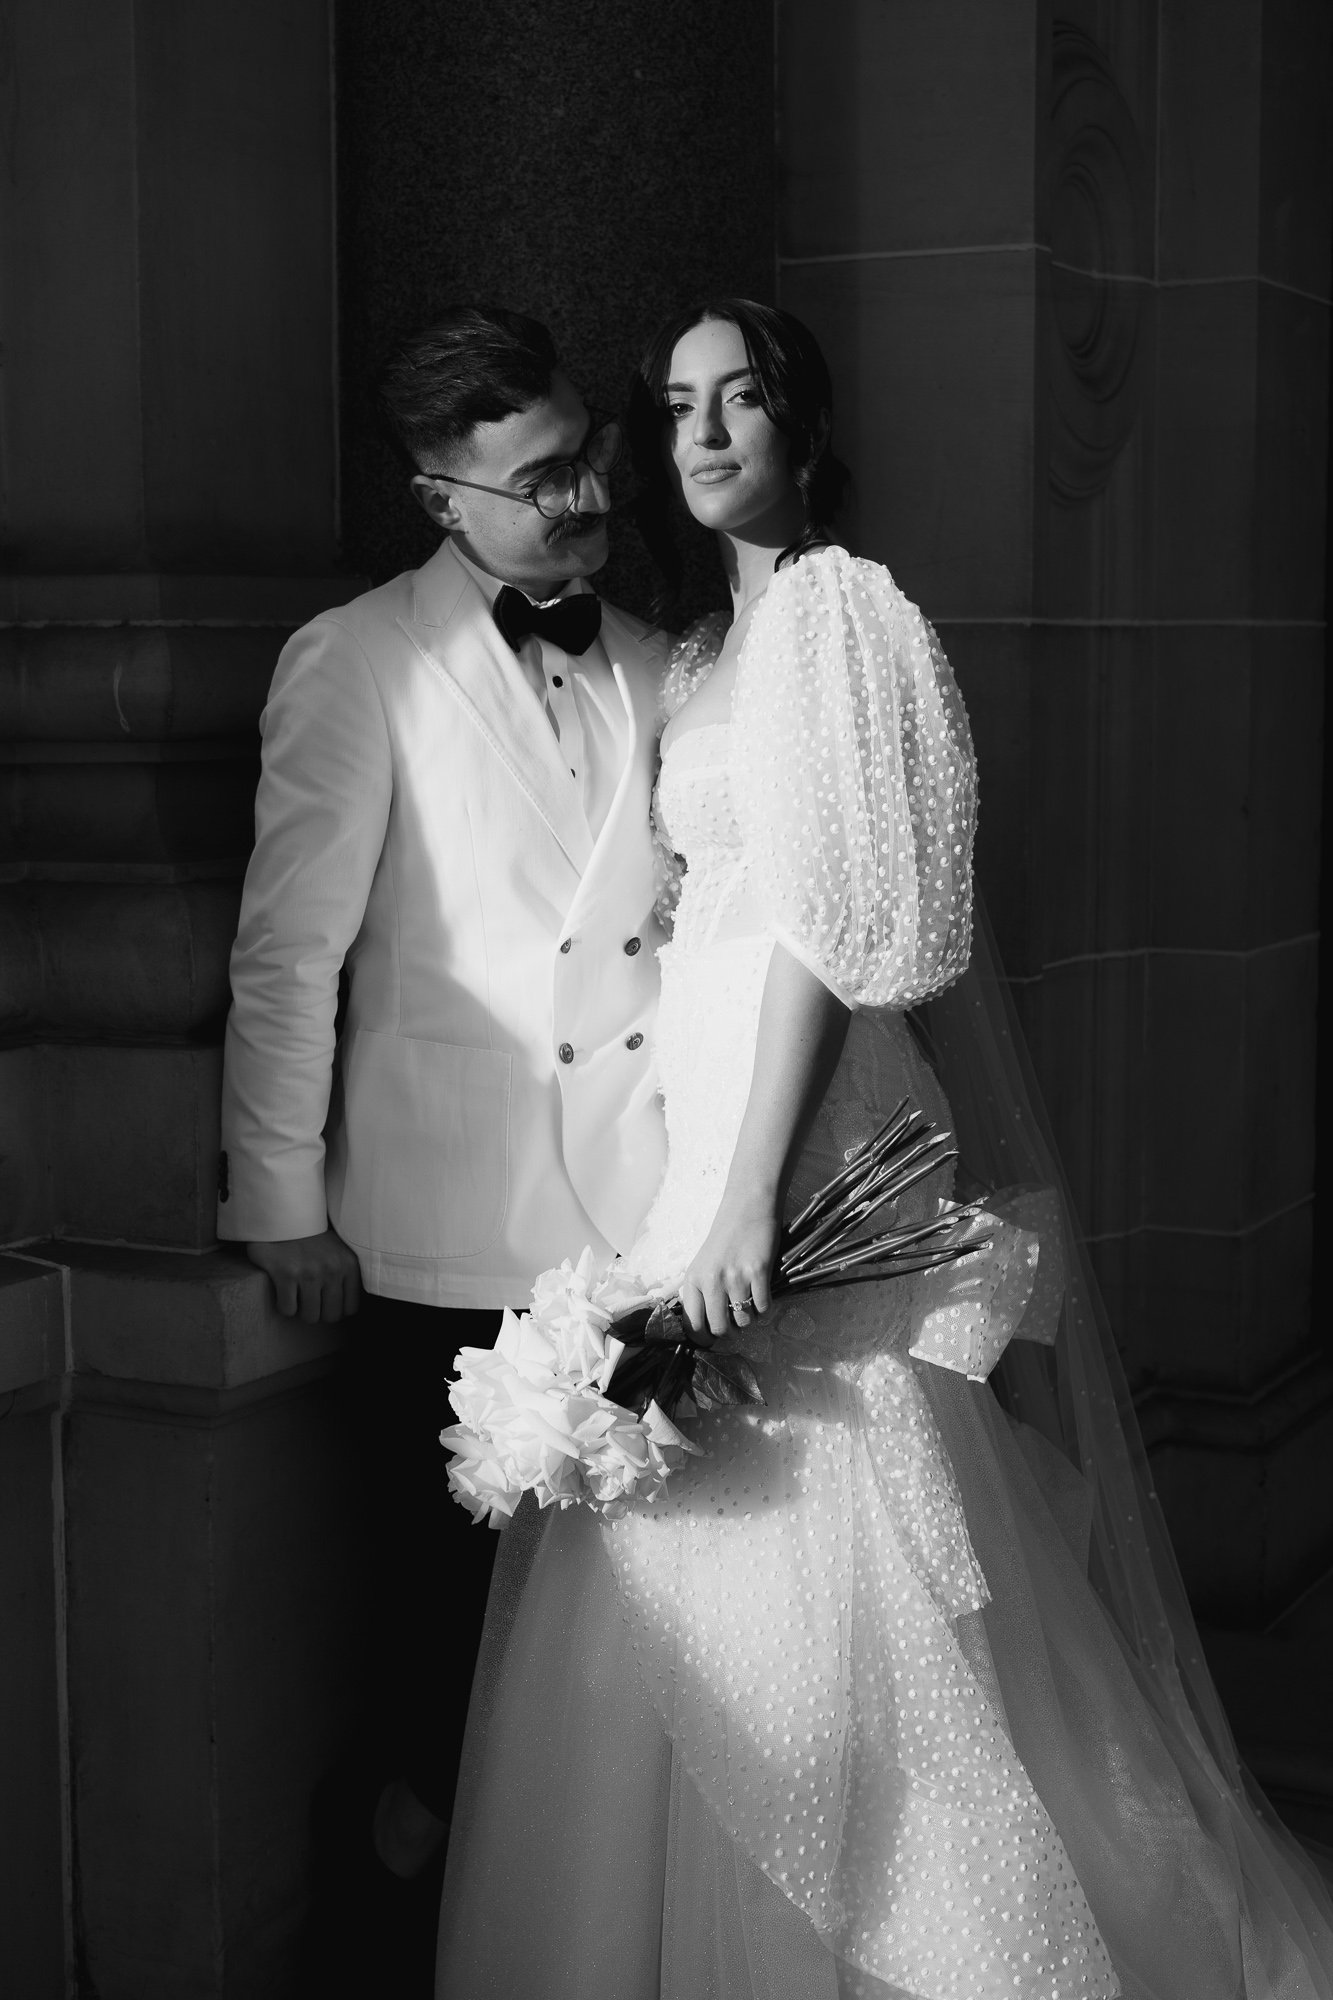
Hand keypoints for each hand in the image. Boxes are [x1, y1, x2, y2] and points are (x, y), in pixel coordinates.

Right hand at [247, 1229, 361, 1323]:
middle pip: (331, 1316)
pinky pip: (288, 1309)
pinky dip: (283, 1305)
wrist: (284, 1214)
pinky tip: (283, 1290)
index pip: (351, 1308)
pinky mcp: (286, 1274)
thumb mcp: (339, 1248)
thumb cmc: (311, 1235)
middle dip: (319, 1312)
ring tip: (296, 1295)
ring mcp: (309, 1272)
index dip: (336, 1308)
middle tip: (309, 1300)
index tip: (325, 1300)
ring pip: (310, 1316)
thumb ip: (347, 1271)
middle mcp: (332, 1269)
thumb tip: (349, 1305)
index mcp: (348, 1264)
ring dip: (301, 1310)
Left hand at [678, 1190, 779, 1341]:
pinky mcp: (758, 1272)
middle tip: (737, 1322)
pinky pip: (763, 1308)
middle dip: (730, 1332)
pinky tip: (763, 1295)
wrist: (747, 1207)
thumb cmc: (726, 1237)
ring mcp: (735, 1277)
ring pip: (744, 1321)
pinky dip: (765, 1308)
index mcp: (693, 1280)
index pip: (693, 1325)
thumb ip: (702, 1292)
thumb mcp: (703, 1264)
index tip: (713, 1340)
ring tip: (750, 1304)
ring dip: (750, 1319)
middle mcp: (711, 1281)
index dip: (704, 1339)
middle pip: (720, 1328)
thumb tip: (708, 1328)